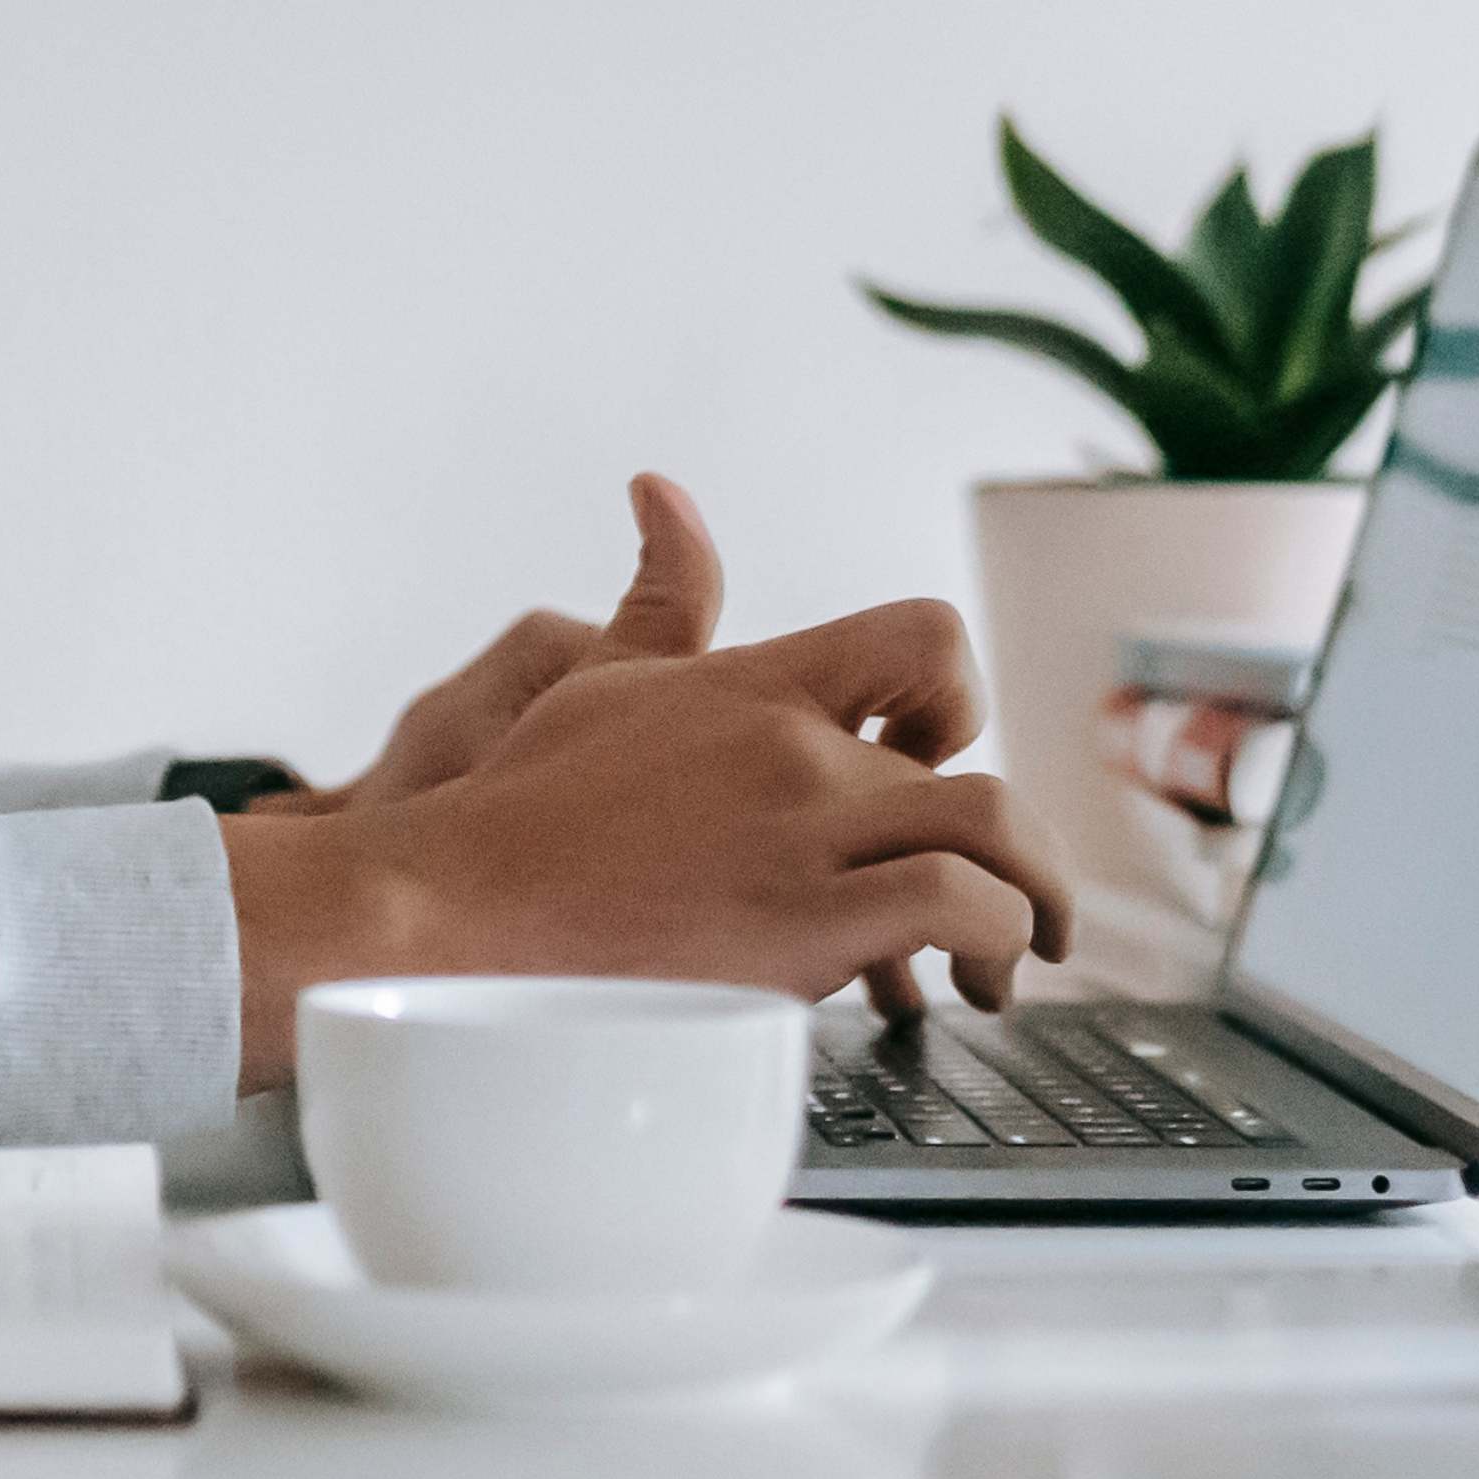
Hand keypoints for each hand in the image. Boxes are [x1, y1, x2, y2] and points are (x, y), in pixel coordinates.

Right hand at [219, 519, 1064, 1090]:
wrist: (445, 912)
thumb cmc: (510, 813)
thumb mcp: (593, 677)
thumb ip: (660, 595)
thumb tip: (662, 489)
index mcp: (751, 685)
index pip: (921, 638)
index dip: (956, 701)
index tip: (938, 759)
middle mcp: (791, 749)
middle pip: (968, 763)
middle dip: (1008, 839)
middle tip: (1007, 889)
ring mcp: (799, 838)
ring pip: (991, 834)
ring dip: (1032, 900)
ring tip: (1021, 954)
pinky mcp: (798, 931)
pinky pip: (954, 911)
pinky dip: (988, 946)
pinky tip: (966, 989)